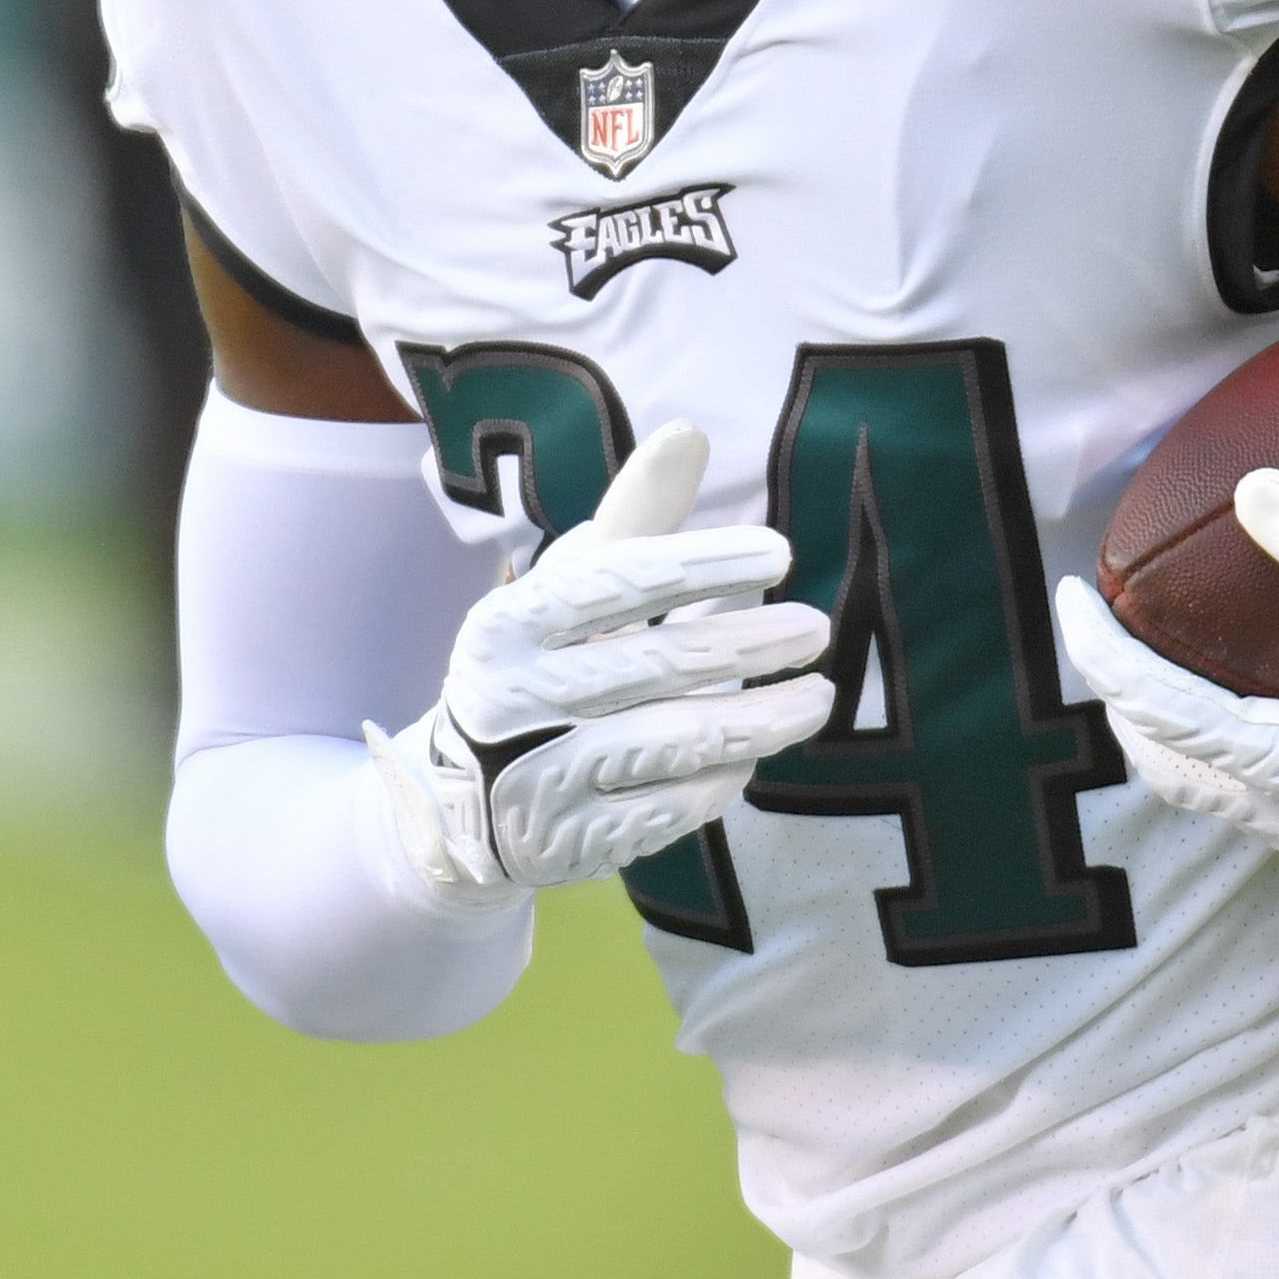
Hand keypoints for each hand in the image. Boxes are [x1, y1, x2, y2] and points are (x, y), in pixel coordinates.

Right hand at [368, 423, 835, 905]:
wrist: (459, 802)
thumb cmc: (539, 662)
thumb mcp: (568, 587)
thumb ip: (636, 518)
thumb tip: (691, 433)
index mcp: (505, 624)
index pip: (613, 584)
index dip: (701, 565)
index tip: (780, 553)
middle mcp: (513, 702)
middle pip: (652, 667)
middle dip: (747, 645)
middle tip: (817, 627)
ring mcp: (539, 781)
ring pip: (671, 747)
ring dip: (758, 722)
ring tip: (819, 697)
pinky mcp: (573, 845)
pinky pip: (670, 811)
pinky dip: (719, 780)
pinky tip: (751, 755)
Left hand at [1054, 470, 1278, 904]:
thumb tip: (1256, 490)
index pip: (1151, 705)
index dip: (1095, 648)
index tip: (1067, 593)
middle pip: (1164, 765)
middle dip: (1121, 701)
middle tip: (1105, 636)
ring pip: (1213, 793)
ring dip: (1174, 735)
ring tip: (1168, 676)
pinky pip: (1264, 802)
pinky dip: (1233, 754)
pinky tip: (1272, 714)